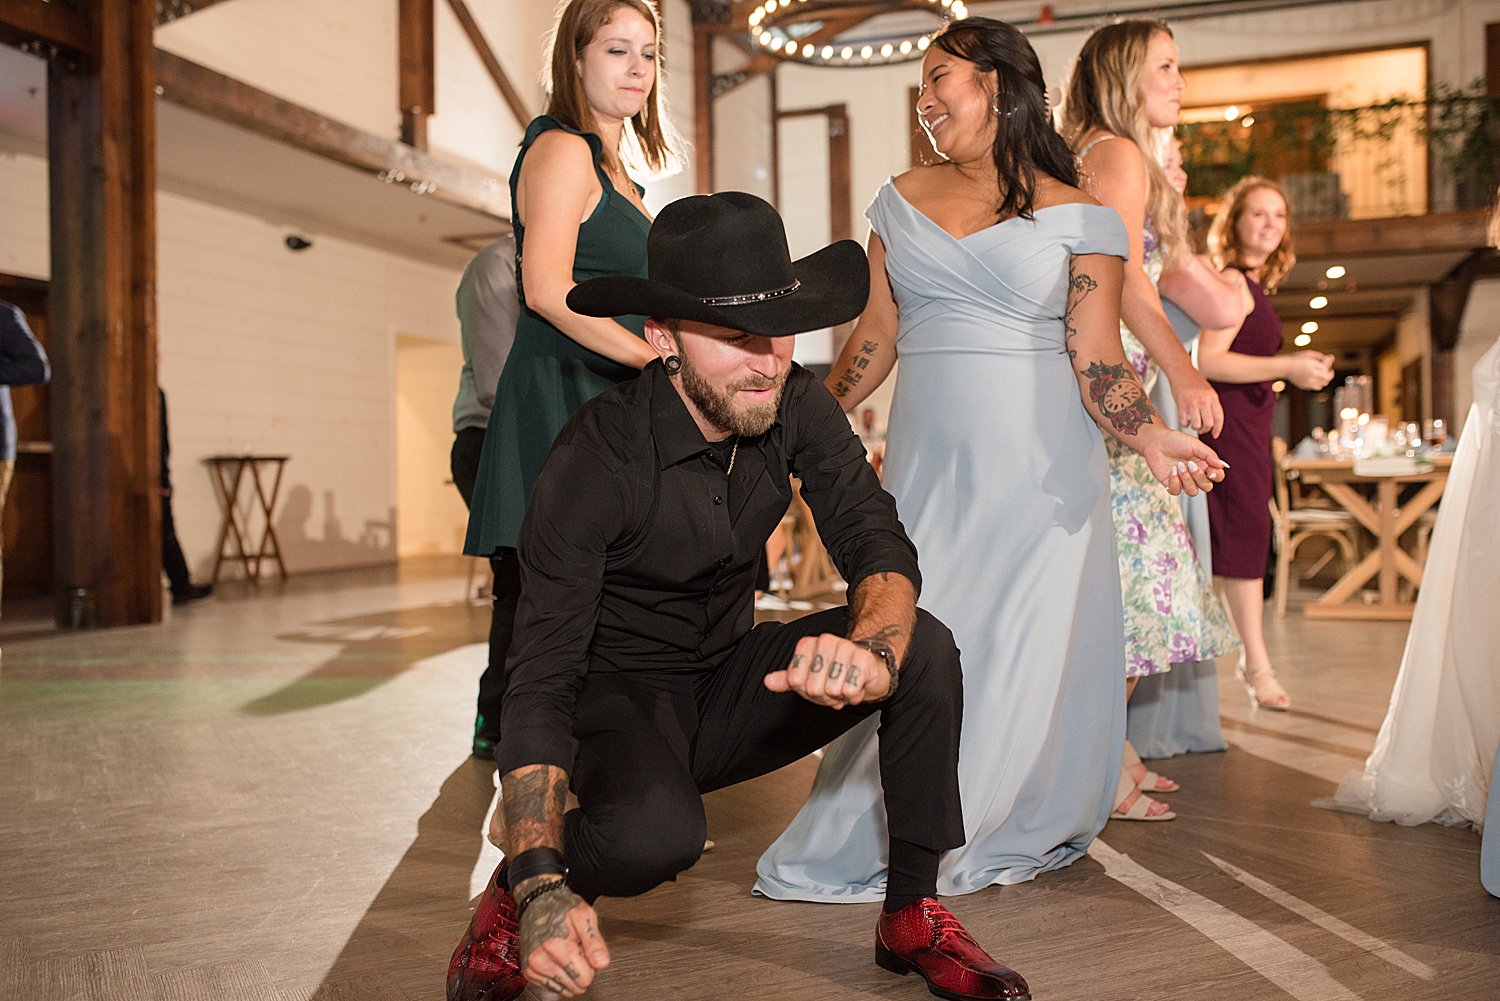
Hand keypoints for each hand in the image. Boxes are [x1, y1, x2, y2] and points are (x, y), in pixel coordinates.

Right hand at [517, 879, 609, 996]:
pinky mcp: (528, 971)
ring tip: (565, 952)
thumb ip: (595, 942)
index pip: (584, 978)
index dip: (591, 965)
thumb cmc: (561, 906)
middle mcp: (540, 959)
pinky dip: (558, 977)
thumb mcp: (585, 916)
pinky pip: (551, 988)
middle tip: (576, 949)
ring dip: (569, 974)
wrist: (538, 900)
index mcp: (556, 946)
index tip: (585, 950)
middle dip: (580, 970)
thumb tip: (601, 963)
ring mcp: (533, 966)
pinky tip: (557, 959)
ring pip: (564, 990)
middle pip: (575, 987)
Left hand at [764, 633, 891, 708]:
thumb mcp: (808, 676)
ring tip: (844, 686)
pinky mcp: (863, 658)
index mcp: (808, 644)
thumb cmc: (838, 672)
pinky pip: (850, 690)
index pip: (795, 680)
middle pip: (813, 687)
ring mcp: (845, 647)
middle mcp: (826, 641)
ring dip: (839, 696)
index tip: (815, 685)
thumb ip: (787, 679)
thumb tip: (769, 681)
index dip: (805, 691)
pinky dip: (853, 695)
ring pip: (832, 689)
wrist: (869, 669)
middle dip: (824, 696)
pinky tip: (856, 686)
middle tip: (832, 689)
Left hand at [1142, 430, 1226, 496]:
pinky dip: (1175, 483)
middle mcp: (1195, 475)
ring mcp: (1183, 480)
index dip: (1217, 477)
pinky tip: (1172, 471)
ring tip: (1179, 465)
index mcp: (1205, 464)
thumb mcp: (1195, 444)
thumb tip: (1223, 466)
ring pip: (1193, 492)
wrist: (1156, 441)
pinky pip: (1176, 491)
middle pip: (1206, 486)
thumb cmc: (1176, 441)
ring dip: (1186, 480)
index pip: (1217, 476)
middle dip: (1199, 477)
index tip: (1211, 473)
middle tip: (1189, 464)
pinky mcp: (1171, 484)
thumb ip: (1209, 455)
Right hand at [1168, 368, 1224, 438]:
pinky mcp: (1181, 404)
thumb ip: (1212, 404)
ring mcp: (1192, 403)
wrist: (1181, 371)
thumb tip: (1214, 420)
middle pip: (1209, 423)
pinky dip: (1185, 424)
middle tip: (1202, 430)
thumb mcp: (1208, 391)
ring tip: (1193, 424)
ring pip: (1197, 424)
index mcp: (1213, 398)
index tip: (1215, 435)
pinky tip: (1185, 420)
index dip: (1218, 429)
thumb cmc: (1194, 381)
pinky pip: (1184, 421)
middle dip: (1205, 430)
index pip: (1219, 418)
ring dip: (1195, 428)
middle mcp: (1204, 401)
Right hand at [1285, 351, 1334, 390]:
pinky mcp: (1305, 386)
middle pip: (1327, 378)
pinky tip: (1317, 379)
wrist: (1285, 367)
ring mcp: (1309, 381)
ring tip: (1322, 375)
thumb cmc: (1296, 359)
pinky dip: (1320, 384)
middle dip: (1330, 374)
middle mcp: (1312, 374)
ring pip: (1324, 384)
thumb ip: (1319, 356)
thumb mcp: (1308, 353)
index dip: (1329, 364)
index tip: (1327, 361)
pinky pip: (1317, 387)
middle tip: (1329, 371)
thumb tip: (1329, 358)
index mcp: (1313, 365)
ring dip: (1325, 379)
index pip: (1327, 368)